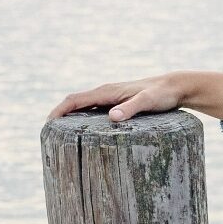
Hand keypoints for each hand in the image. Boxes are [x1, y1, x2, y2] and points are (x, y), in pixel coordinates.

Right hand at [48, 72, 194, 122]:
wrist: (175, 87)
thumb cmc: (162, 95)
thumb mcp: (148, 102)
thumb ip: (131, 108)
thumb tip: (112, 117)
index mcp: (107, 92)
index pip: (75, 100)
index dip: (59, 111)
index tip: (47, 124)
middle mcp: (106, 93)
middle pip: (74, 103)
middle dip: (59, 116)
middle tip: (47, 136)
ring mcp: (110, 98)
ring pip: (83, 107)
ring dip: (69, 118)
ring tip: (59, 136)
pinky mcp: (117, 104)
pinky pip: (93, 111)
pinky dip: (82, 119)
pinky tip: (84, 132)